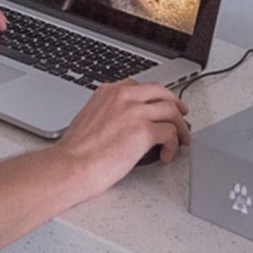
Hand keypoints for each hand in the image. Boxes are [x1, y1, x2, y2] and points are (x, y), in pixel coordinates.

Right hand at [54, 79, 190, 198]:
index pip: (141, 86)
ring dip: (180, 126)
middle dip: (175, 104)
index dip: (156, 96)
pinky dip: (173, 145)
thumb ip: (108, 112)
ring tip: (182, 139)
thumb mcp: (89, 117)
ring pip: (171, 110)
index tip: (161, 104)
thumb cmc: (75, 151)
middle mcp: (123, 96)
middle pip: (161, 93)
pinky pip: (170, 133)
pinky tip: (167, 155)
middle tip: (182, 115)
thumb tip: (123, 122)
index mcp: (108, 92)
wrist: (70, 166)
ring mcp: (135, 112)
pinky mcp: (144, 131)